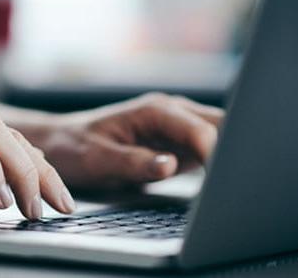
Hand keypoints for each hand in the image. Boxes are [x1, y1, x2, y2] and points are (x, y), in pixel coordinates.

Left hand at [30, 93, 223, 189]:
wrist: (60, 142)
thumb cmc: (74, 147)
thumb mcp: (97, 159)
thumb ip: (134, 162)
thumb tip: (168, 166)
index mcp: (154, 110)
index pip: (200, 130)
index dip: (215, 154)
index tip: (221, 180)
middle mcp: (172, 112)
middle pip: (221, 126)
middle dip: (234, 151)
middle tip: (237, 185)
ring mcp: (178, 126)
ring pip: (220, 136)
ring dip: (229, 157)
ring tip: (234, 187)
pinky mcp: (179, 143)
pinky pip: (209, 150)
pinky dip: (219, 165)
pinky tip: (221, 185)